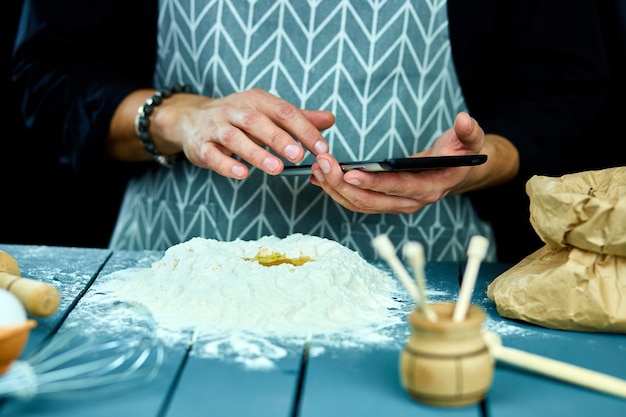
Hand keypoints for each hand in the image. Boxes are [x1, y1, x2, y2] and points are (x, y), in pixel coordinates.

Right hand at [142, 89, 333, 177]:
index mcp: (256, 100)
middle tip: (299, 155)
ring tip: (276, 168)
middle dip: (280, 138)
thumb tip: (330, 119)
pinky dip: (227, 164)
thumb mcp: (266, 112)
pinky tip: (242, 174)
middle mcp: (234, 110)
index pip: (284, 111)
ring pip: (235, 138)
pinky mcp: (201, 146)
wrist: (191, 119)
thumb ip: (297, 118)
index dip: (304, 129)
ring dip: (256, 153)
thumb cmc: (237, 118)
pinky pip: (213, 155)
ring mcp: (216, 127)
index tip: (321, 148)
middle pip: (258, 122)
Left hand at [309, 112, 518, 213]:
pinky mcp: (386, 202)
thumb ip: (469, 131)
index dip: (373, 182)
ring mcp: (397, 205)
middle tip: (322, 165)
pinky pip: (358, 202)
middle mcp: (411, 202)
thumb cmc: (462, 153)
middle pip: (371, 201)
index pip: (397, 187)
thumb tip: (464, 119)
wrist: (460, 172)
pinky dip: (338, 191)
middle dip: (343, 185)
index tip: (349, 172)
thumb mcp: (471, 139)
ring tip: (317, 169)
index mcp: (430, 187)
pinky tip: (321, 178)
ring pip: (360, 204)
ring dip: (336, 189)